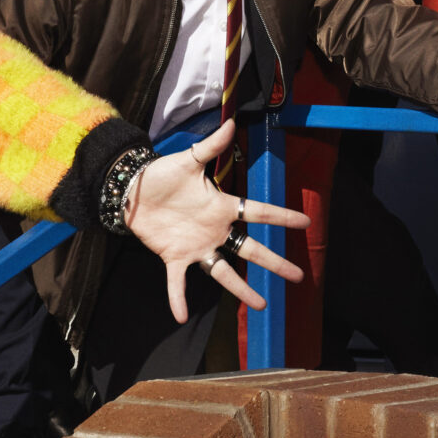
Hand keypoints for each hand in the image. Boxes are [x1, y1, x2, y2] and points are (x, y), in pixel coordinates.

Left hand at [124, 118, 309, 322]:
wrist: (132, 191)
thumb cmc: (162, 175)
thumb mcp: (188, 160)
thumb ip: (211, 146)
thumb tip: (231, 122)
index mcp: (221, 207)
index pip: (258, 212)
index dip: (282, 217)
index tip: (305, 223)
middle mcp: (215, 230)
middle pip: (250, 249)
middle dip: (274, 263)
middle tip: (299, 276)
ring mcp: (196, 246)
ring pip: (224, 272)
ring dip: (241, 289)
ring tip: (261, 305)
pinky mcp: (174, 257)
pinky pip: (178, 281)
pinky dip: (177, 298)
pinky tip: (181, 315)